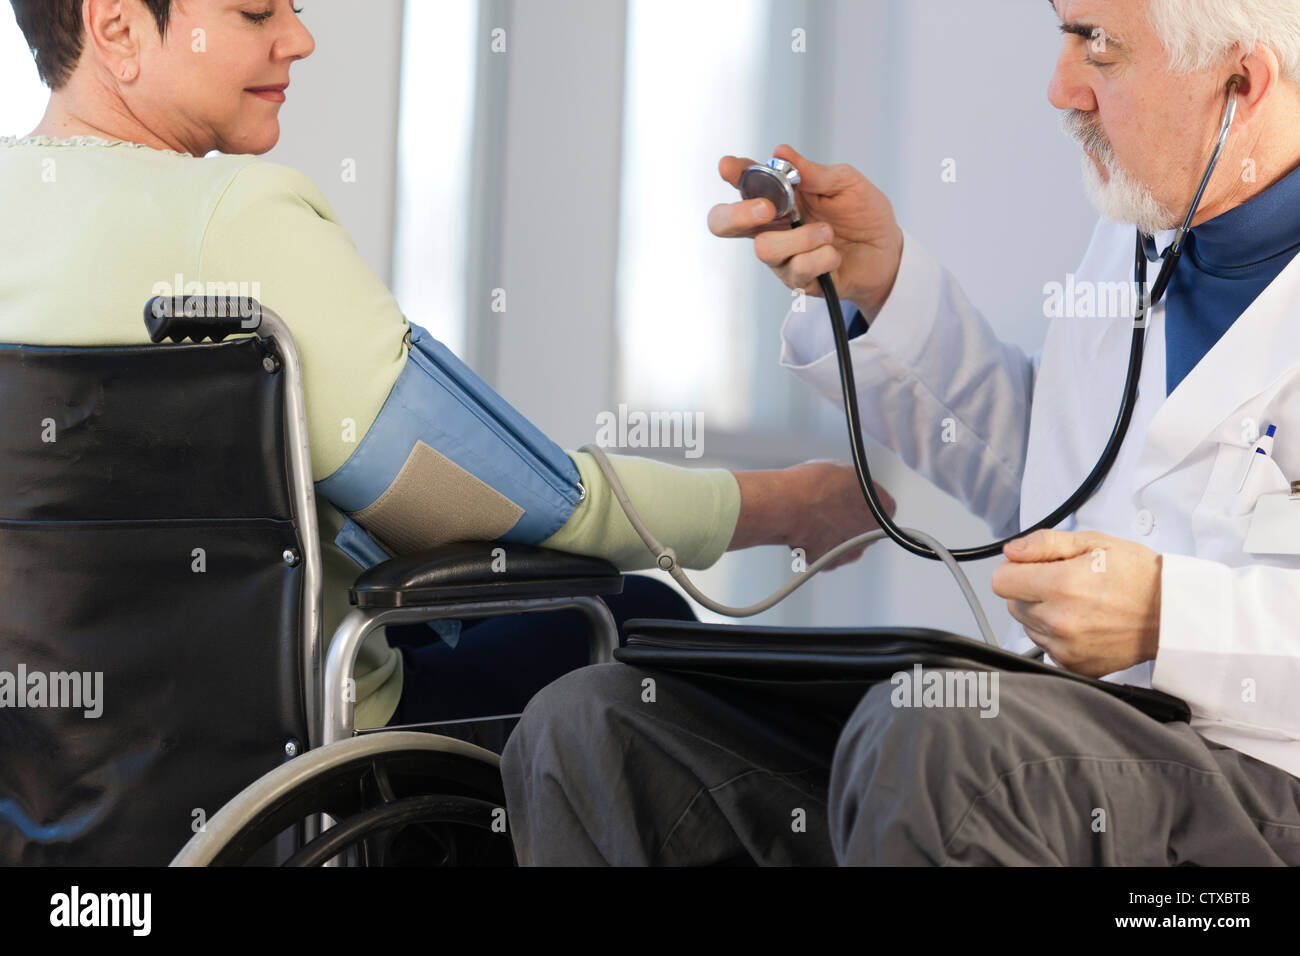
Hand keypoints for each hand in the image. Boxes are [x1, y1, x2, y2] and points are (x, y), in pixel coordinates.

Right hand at [707, 144, 904, 317]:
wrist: (888, 252)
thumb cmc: (864, 214)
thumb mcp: (846, 183)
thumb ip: (813, 172)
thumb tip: (780, 152)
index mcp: (778, 196)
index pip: (745, 183)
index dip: (732, 174)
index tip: (729, 166)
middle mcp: (772, 227)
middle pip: (724, 224)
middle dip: (737, 215)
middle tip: (766, 209)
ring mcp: (781, 256)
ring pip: (765, 249)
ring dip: (801, 238)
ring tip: (828, 233)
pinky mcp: (797, 281)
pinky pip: (797, 270)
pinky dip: (821, 258)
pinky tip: (835, 255)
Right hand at [730, 461, 895, 570]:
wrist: (789, 506)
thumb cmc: (816, 486)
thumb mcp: (845, 471)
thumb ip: (857, 485)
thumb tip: (853, 485)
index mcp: (884, 511)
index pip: (882, 506)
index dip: (864, 500)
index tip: (852, 496)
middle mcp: (870, 537)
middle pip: (863, 529)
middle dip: (849, 520)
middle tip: (831, 506)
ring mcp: (849, 554)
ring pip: (844, 545)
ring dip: (833, 535)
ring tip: (814, 518)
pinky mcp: (827, 564)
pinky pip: (824, 555)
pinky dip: (815, 546)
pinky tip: (805, 531)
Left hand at [990, 529, 1162, 676]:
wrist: (1172, 613)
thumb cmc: (1138, 576)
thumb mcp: (1093, 542)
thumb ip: (1044, 544)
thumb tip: (1011, 551)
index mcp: (1061, 586)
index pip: (1000, 581)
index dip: (1015, 569)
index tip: (1035, 568)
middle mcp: (1059, 621)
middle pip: (1012, 604)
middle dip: (1030, 591)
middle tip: (1066, 584)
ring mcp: (1066, 648)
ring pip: (1028, 626)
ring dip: (1043, 614)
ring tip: (1080, 603)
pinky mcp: (1075, 665)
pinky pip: (1046, 647)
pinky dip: (1057, 636)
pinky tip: (1084, 623)